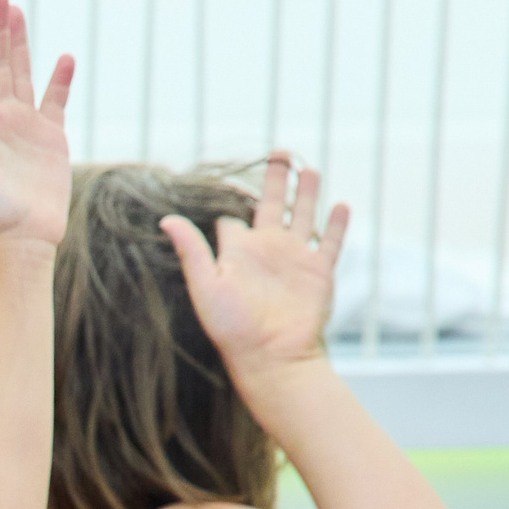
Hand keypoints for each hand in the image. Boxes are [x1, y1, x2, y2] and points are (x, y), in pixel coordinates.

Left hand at [160, 152, 349, 375]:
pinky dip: (338, 224)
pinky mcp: (318, 271)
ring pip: (303, 216)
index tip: (226, 179)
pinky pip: (330, 242)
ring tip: (308, 168)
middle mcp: (266, 250)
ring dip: (307, 192)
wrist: (272, 356)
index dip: (230, 199)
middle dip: (276, 179)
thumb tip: (166, 218)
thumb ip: (192, 250)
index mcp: (238, 251)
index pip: (232, 216)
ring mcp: (294, 259)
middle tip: (280, 152)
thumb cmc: (232, 326)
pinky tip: (342, 204)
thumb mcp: (206, 285)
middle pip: (271, 205)